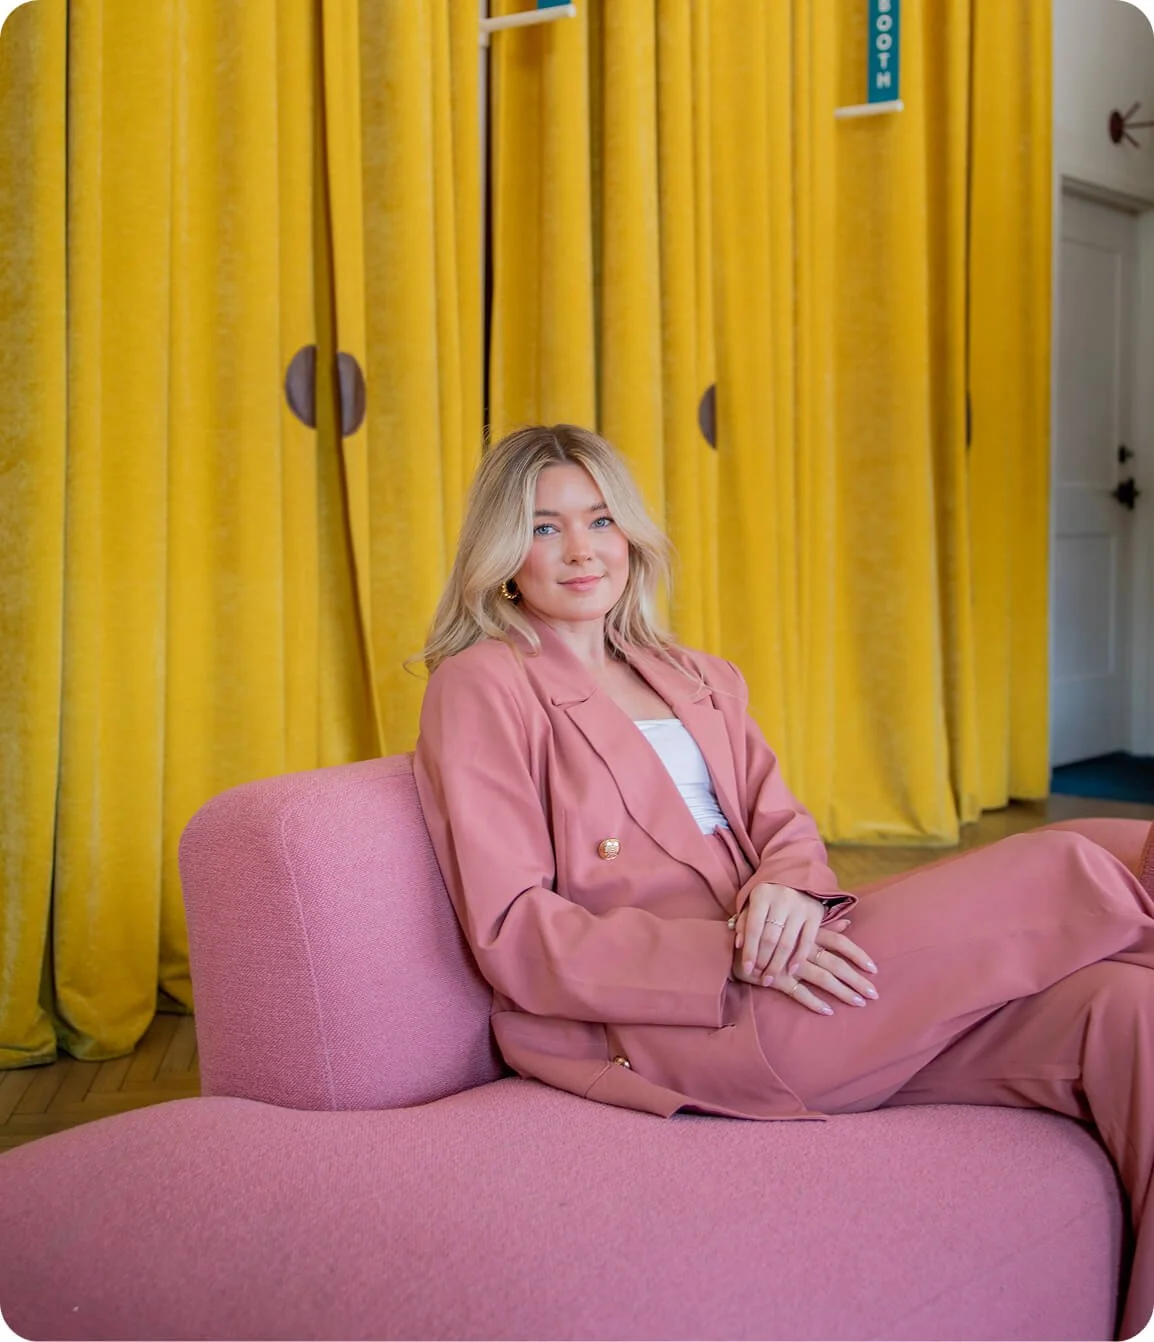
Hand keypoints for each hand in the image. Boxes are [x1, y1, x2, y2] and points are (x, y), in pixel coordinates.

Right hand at [730, 916, 879, 1015]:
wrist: (733, 947)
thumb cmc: (768, 936)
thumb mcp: (794, 927)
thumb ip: (821, 927)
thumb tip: (848, 923)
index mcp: (807, 935)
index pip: (839, 944)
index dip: (858, 955)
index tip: (875, 969)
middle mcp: (801, 948)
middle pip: (836, 964)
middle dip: (856, 979)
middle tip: (874, 994)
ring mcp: (789, 964)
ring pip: (822, 978)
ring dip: (842, 991)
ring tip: (859, 1002)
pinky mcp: (777, 979)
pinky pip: (798, 992)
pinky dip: (813, 1002)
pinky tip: (827, 1010)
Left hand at [732, 883, 824, 985]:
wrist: (798, 872)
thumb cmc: (770, 893)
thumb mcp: (753, 900)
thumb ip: (745, 921)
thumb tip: (739, 944)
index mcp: (762, 895)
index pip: (754, 928)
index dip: (750, 951)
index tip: (747, 969)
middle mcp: (782, 900)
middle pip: (771, 938)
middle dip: (763, 961)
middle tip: (759, 977)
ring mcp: (800, 907)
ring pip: (788, 942)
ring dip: (778, 964)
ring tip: (771, 978)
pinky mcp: (815, 914)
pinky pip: (807, 941)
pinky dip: (799, 957)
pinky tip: (792, 971)